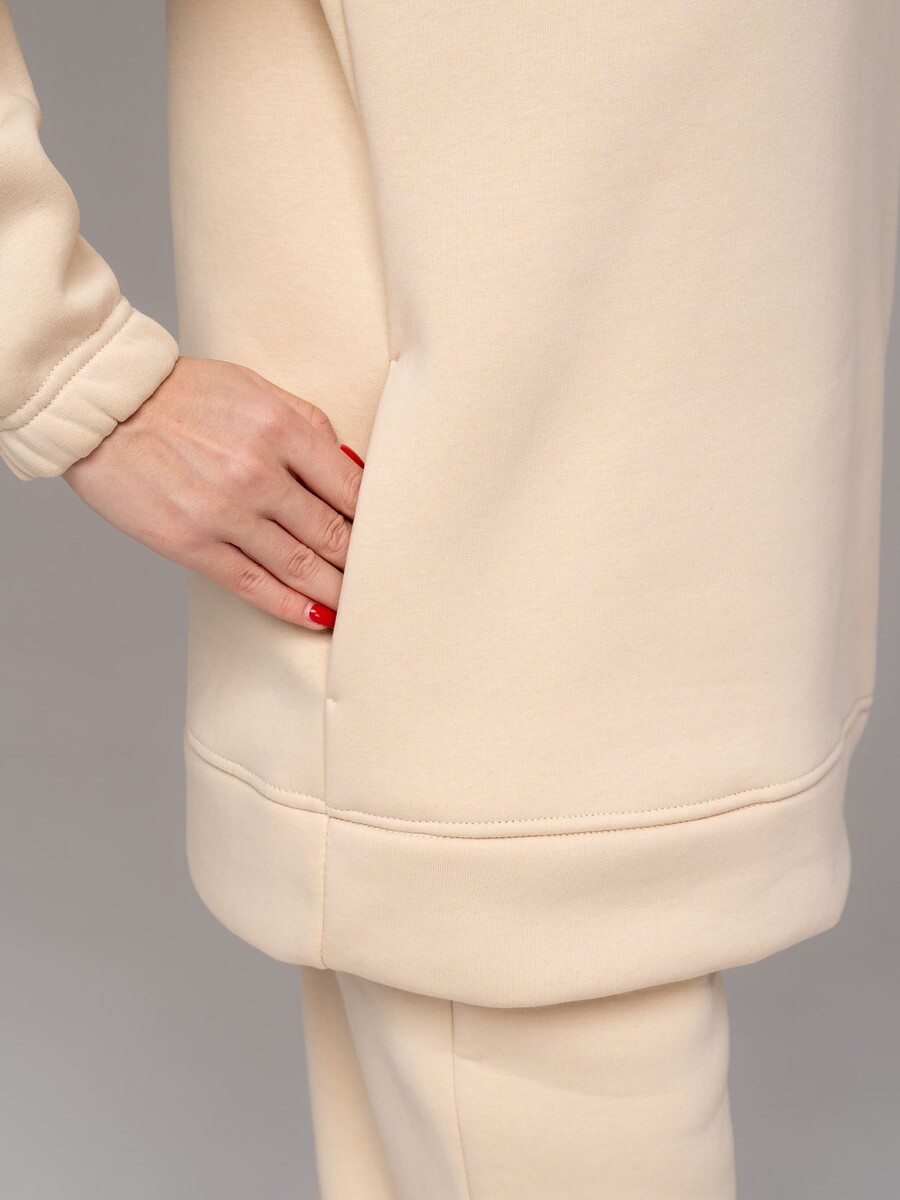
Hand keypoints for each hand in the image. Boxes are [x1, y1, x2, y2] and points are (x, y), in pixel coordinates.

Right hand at [62, 356, 363, 628]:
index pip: (352, 489)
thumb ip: (309, 425)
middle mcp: (259, 472)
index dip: (379, 522)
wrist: (105, 406)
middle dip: (365, 564)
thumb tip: (355, 469)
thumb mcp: (255, 389)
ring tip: (362, 608)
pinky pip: (254, 584)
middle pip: (333, 533)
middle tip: (390, 584)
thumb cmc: (184, 394)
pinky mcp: (191, 543)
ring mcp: (225, 512)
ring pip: (301, 566)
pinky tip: (317, 617)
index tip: (396, 541)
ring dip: (337, 592)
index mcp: (282, 427)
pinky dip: (291, 606)